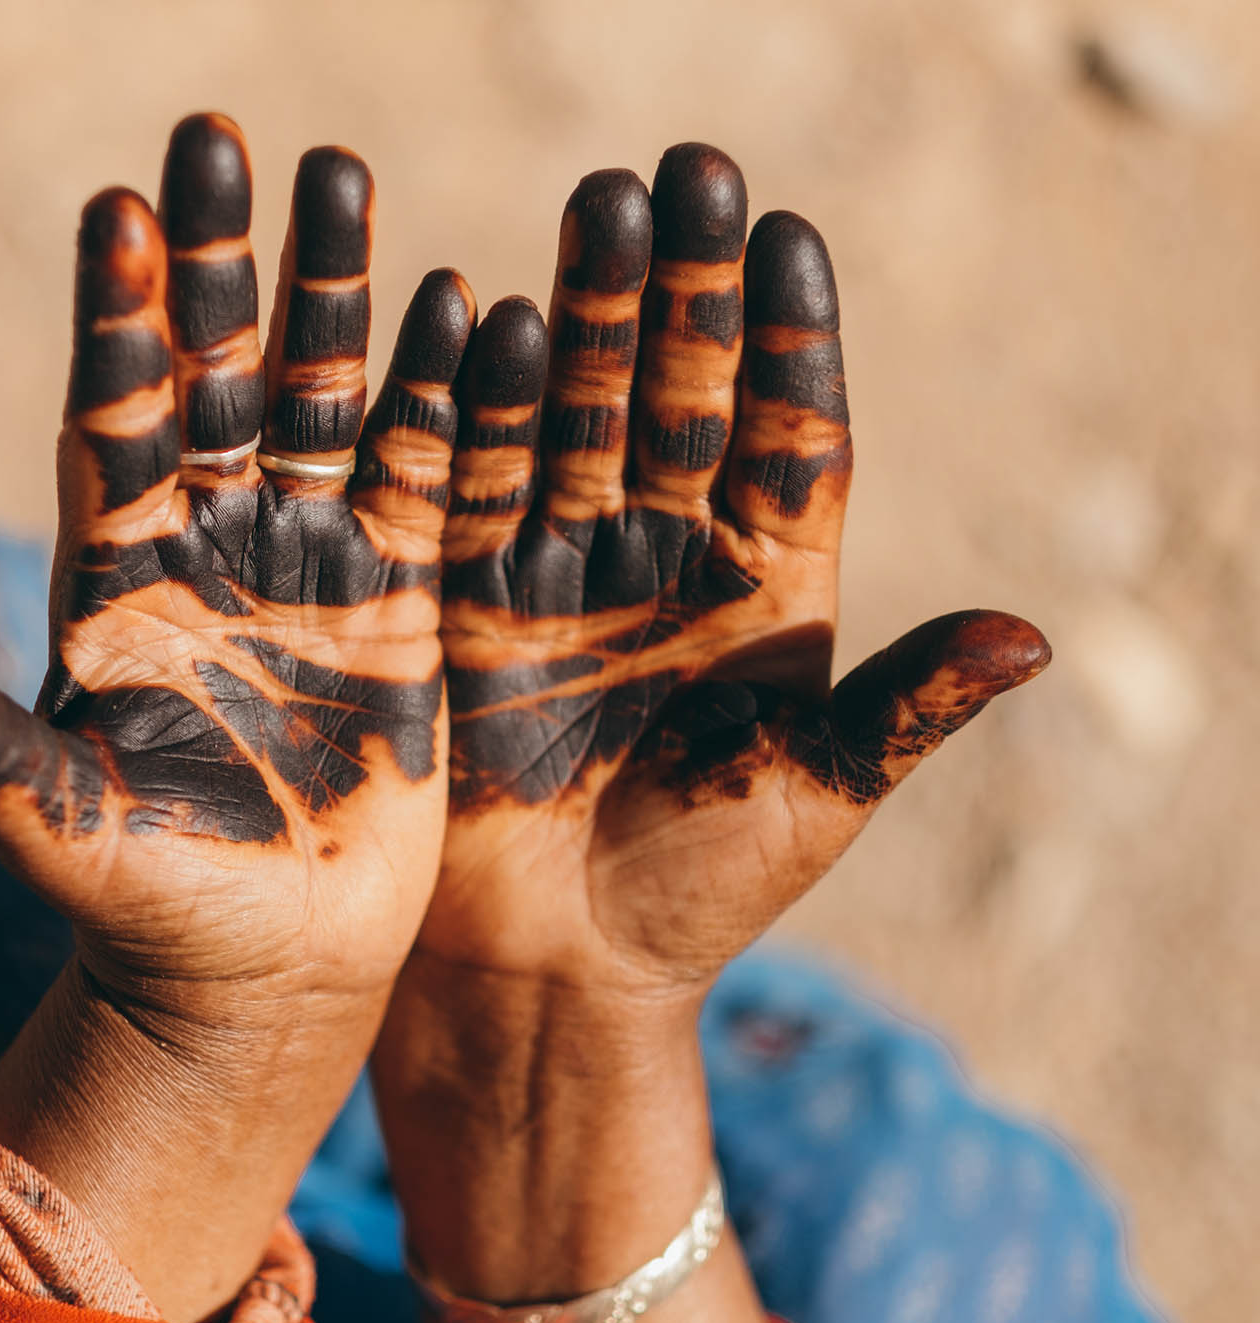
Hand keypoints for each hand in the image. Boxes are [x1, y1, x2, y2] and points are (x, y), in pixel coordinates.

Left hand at [0, 115, 474, 1317]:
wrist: (270, 968)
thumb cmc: (158, 916)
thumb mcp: (74, 839)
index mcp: (121, 590)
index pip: (113, 427)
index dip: (118, 323)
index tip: (121, 211)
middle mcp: (208, 556)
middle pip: (212, 380)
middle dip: (219, 265)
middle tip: (224, 142)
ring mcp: (304, 570)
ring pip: (317, 404)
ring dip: (331, 300)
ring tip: (343, 176)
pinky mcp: (393, 603)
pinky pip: (420, 481)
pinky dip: (445, 402)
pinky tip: (469, 309)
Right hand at [371, 147, 1047, 1322]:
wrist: (555, 967)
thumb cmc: (700, 894)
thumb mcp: (817, 795)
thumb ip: (903, 707)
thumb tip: (1035, 640)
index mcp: (766, 590)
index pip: (784, 437)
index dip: (788, 340)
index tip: (787, 238)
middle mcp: (663, 560)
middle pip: (677, 399)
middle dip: (682, 292)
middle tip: (685, 177)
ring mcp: (559, 569)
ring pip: (578, 417)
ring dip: (589, 316)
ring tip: (599, 205)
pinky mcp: (465, 598)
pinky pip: (471, 483)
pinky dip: (474, 404)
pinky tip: (485, 309)